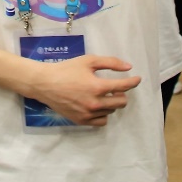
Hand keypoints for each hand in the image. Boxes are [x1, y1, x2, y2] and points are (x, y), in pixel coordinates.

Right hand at [24, 55, 141, 126]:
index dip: (133, 82)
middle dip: (122, 94)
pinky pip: (101, 121)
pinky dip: (103, 114)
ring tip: (103, 95)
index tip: (137, 79)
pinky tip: (98, 106)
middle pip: (121, 102)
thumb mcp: (88, 61)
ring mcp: (88, 114)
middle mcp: (95, 103)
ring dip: (112, 103)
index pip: (123, 87)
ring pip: (111, 112)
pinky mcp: (81, 121)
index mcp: (97, 87)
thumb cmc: (66, 69)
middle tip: (115, 88)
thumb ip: (110, 63)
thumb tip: (128, 67)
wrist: (45, 84)